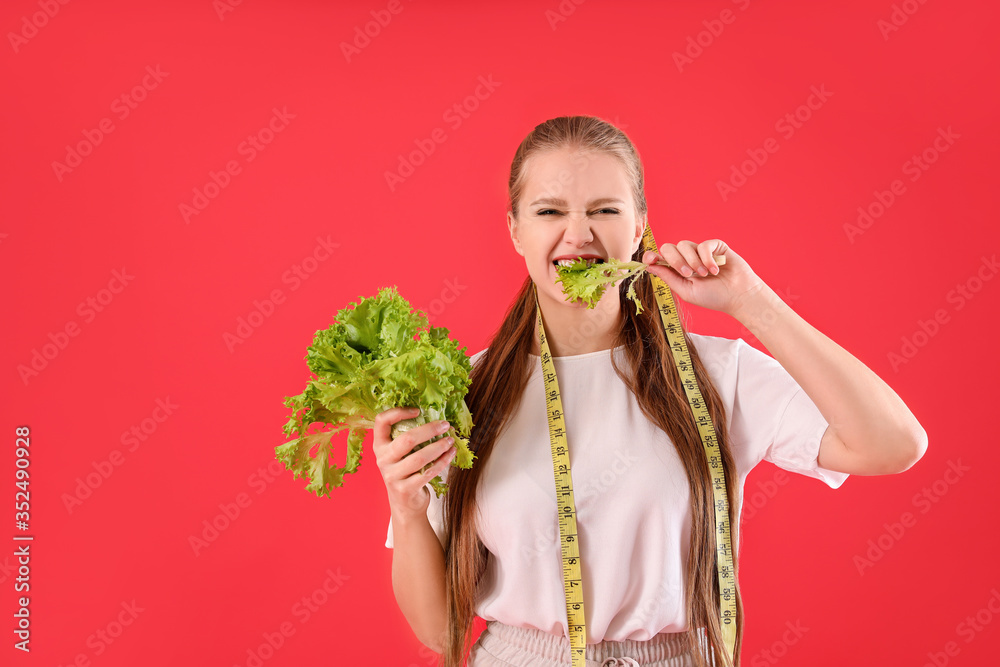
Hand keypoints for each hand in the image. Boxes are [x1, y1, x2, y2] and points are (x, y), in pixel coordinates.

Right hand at [372, 406, 456, 520]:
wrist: (405, 503)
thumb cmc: (406, 471)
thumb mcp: (400, 454)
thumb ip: (408, 436)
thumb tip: (435, 416)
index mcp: (379, 445)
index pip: (381, 421)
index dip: (398, 412)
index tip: (417, 410)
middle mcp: (382, 459)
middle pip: (407, 439)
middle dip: (430, 430)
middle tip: (445, 425)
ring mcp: (392, 476)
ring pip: (420, 457)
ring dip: (439, 446)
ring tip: (451, 440)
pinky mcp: (405, 489)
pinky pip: (428, 472)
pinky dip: (443, 461)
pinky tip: (451, 454)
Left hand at [641, 239, 766, 316]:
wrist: (738, 295)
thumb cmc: (713, 297)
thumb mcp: (686, 290)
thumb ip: (668, 278)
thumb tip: (649, 266)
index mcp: (677, 270)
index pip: (659, 258)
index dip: (652, 256)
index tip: (650, 260)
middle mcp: (686, 258)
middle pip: (669, 248)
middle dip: (676, 261)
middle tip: (688, 274)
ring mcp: (700, 251)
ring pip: (684, 245)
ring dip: (693, 262)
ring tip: (705, 275)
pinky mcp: (715, 246)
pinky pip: (703, 245)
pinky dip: (707, 258)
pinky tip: (715, 270)